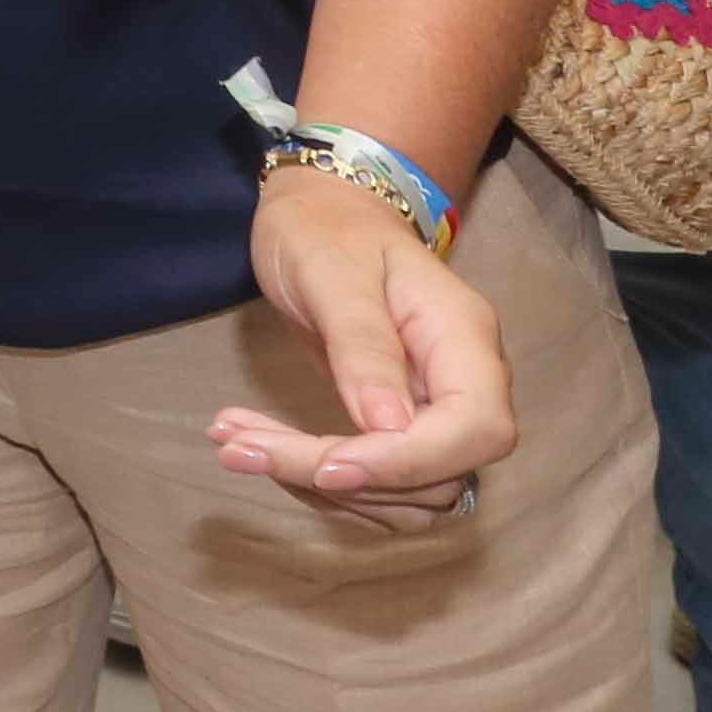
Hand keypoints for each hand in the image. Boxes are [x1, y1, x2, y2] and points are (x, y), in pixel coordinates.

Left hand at [215, 168, 511, 532]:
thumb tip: (389, 426)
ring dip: (322, 488)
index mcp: (463, 337)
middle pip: (437, 474)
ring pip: (406, 497)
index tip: (329, 467)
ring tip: (236, 444)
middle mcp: (463, 384)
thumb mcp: (331, 272)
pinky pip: (377, 486)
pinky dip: (318, 481)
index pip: (475, 428)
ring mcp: (435, 413)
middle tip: (243, 448)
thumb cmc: (325, 229)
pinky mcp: (400, 431)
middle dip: (344, 478)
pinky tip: (257, 446)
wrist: (320, 214)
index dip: (409, 462)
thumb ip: (362, 345)